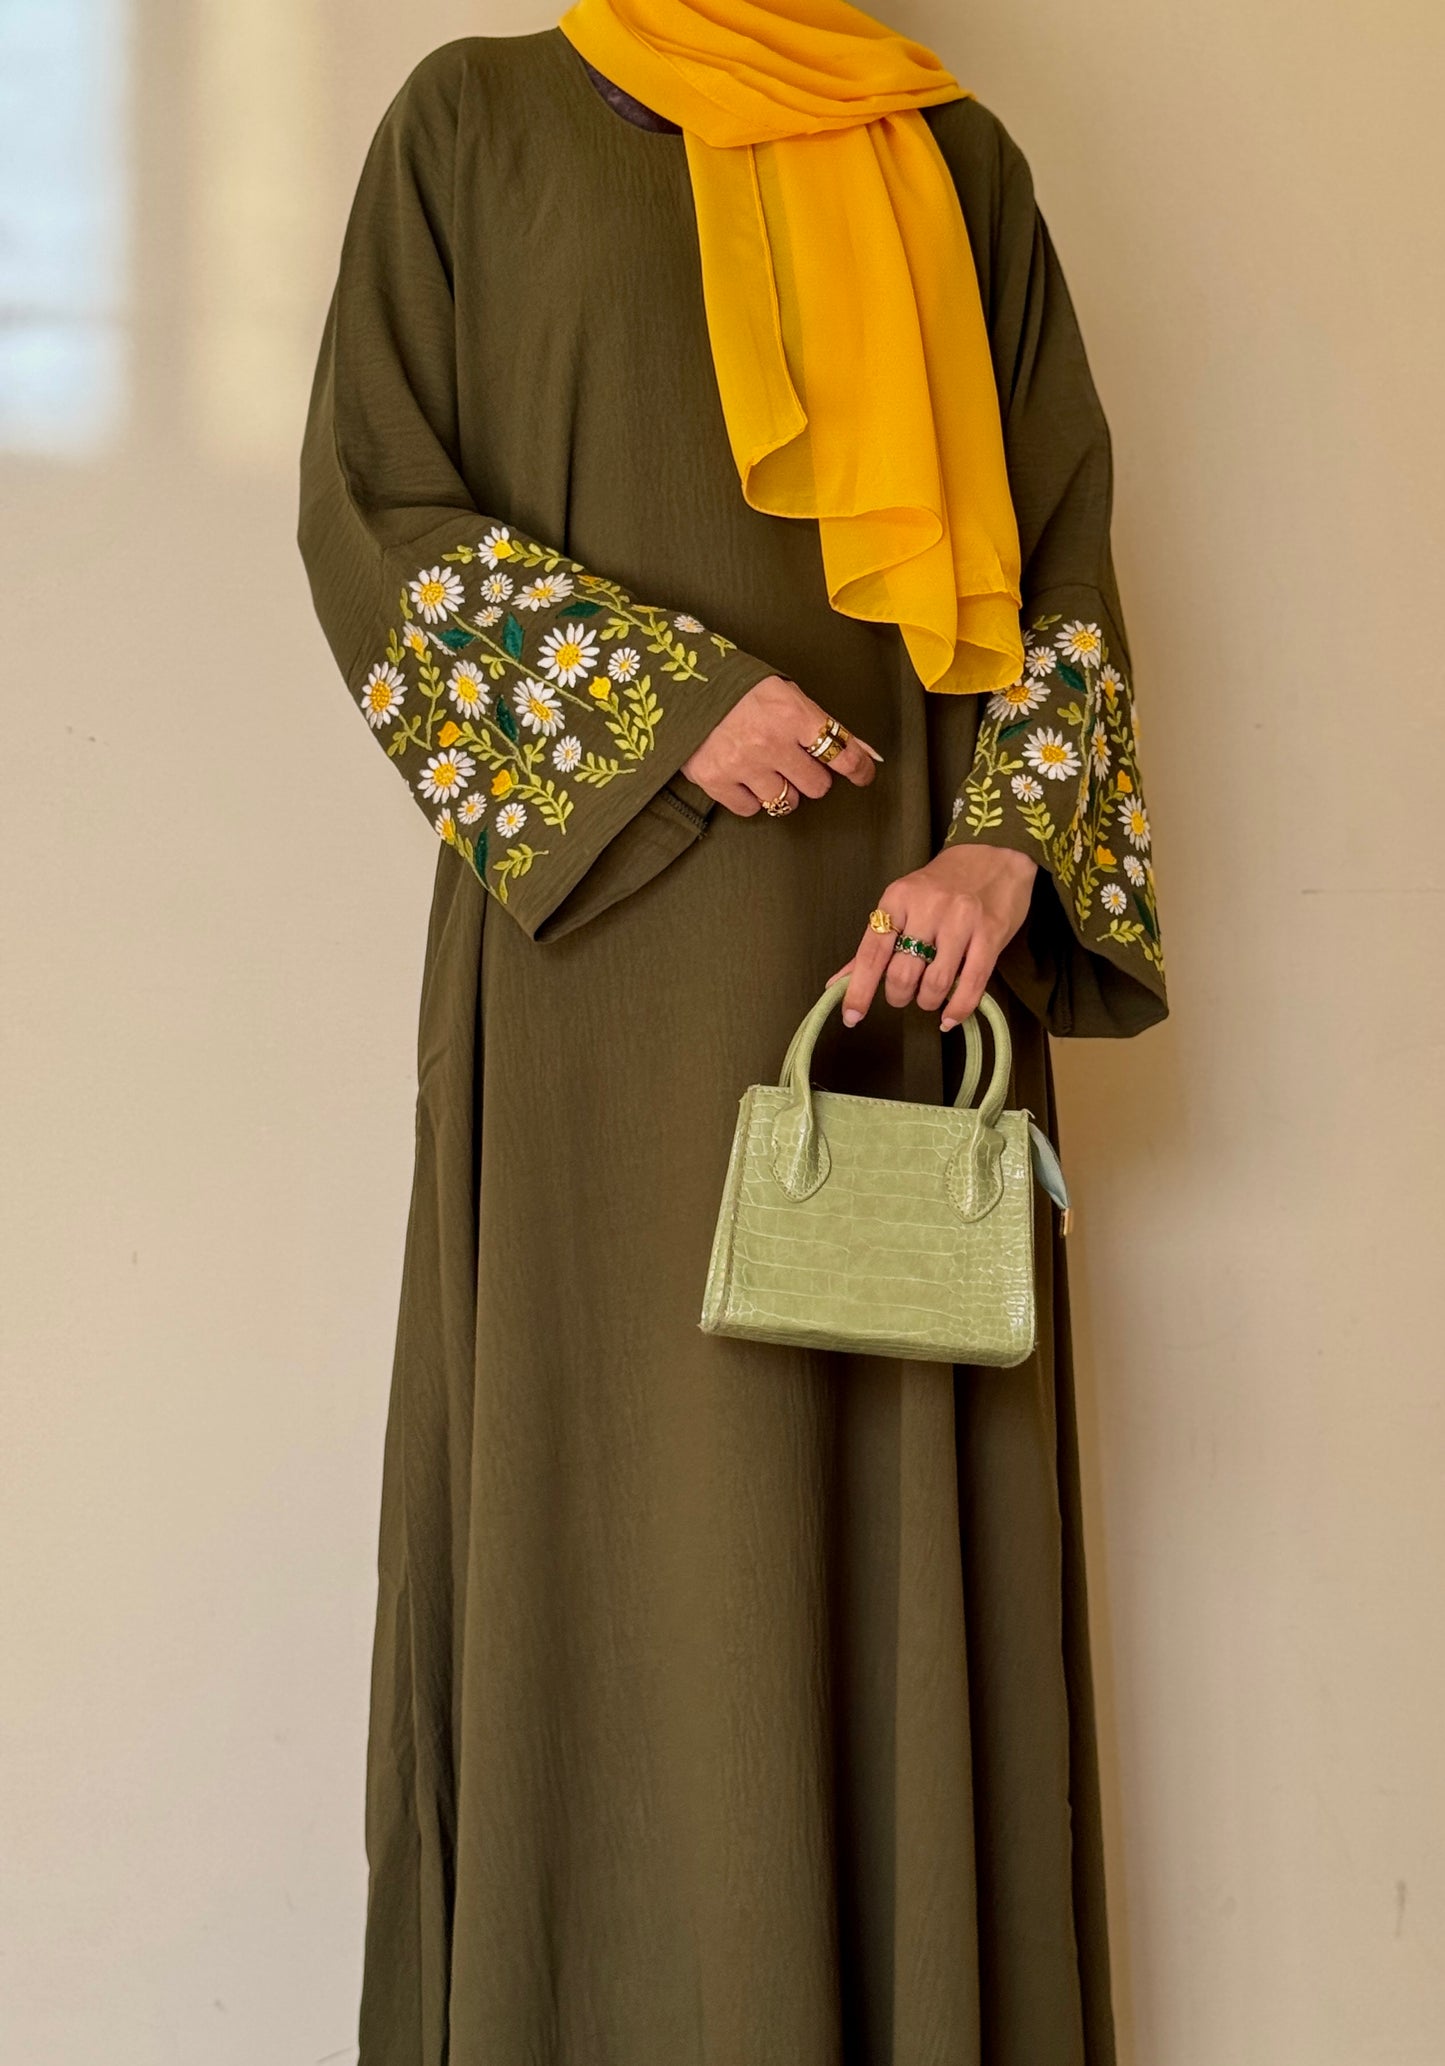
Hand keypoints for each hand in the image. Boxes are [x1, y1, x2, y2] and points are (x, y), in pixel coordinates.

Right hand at [681, 674, 880, 816]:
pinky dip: (752, 798)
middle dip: (812, 775)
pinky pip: (751, 809)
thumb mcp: (784, 693)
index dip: (860, 769)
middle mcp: (771, 743)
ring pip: (787, 802)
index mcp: (793, 714)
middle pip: (818, 786)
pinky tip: (745, 777)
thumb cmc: (739, 688)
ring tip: (769, 769)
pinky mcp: (716, 780)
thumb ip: (820, 722)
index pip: (843, 753)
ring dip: (784, 789)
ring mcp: (742, 765)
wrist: (681, 684)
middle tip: (796, 762)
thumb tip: (863, 753)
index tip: (864, 775)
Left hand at [829, 843, 1037, 1028]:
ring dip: (927, 1001)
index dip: (859, 989)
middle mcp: (927, 907)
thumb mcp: (903, 903)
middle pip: (902, 973)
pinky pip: (971, 984)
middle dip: (899, 995)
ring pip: (935, 983)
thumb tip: (837, 983)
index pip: (872, 952)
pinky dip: (957, 1009)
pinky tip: (949, 1018)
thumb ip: (875, 944)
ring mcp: (961, 920)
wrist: (994, 855)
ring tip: (928, 997)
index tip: (852, 1016)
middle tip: (904, 994)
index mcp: (898, 898)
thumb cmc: (943, 884)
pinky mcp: (990, 934)